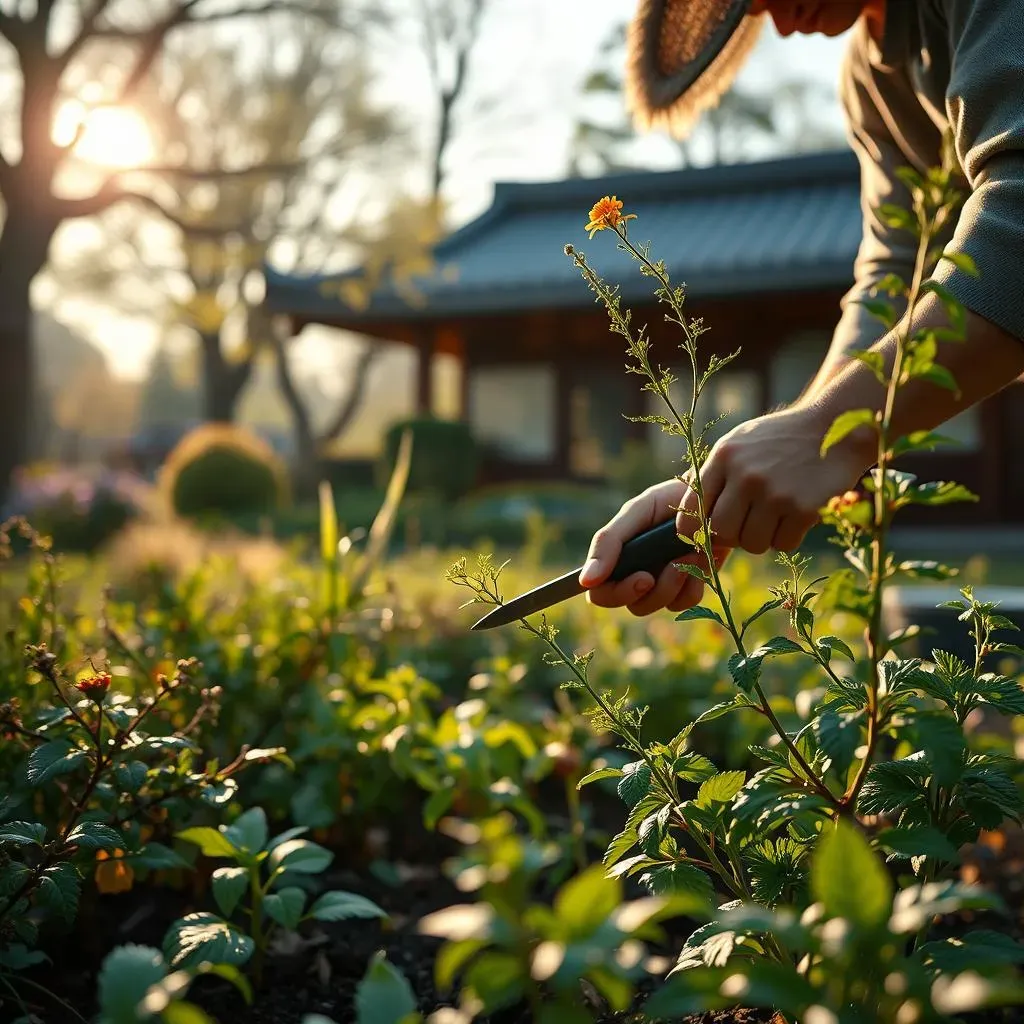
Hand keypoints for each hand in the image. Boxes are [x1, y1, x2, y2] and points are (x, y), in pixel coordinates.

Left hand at [579, 405, 873, 615]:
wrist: (834, 427)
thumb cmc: (779, 440)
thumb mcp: (739, 444)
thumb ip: (712, 474)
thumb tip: (684, 515)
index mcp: (724, 457)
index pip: (691, 509)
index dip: (694, 530)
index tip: (705, 534)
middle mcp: (745, 474)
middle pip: (721, 532)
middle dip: (731, 536)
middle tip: (746, 525)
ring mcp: (775, 492)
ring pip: (752, 544)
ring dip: (761, 539)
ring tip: (773, 517)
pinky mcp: (803, 508)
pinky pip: (783, 544)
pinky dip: (788, 537)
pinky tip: (795, 515)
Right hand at [579, 478, 731, 615]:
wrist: (711, 498)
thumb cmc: (669, 500)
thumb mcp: (636, 512)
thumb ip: (608, 542)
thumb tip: (585, 581)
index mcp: (617, 558)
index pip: (600, 592)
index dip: (614, 594)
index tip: (642, 578)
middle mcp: (635, 575)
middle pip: (630, 604)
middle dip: (650, 590)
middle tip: (669, 567)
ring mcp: (661, 584)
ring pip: (658, 605)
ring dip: (674, 582)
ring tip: (690, 553)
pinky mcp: (686, 588)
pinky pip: (684, 603)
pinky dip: (693, 584)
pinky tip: (701, 560)